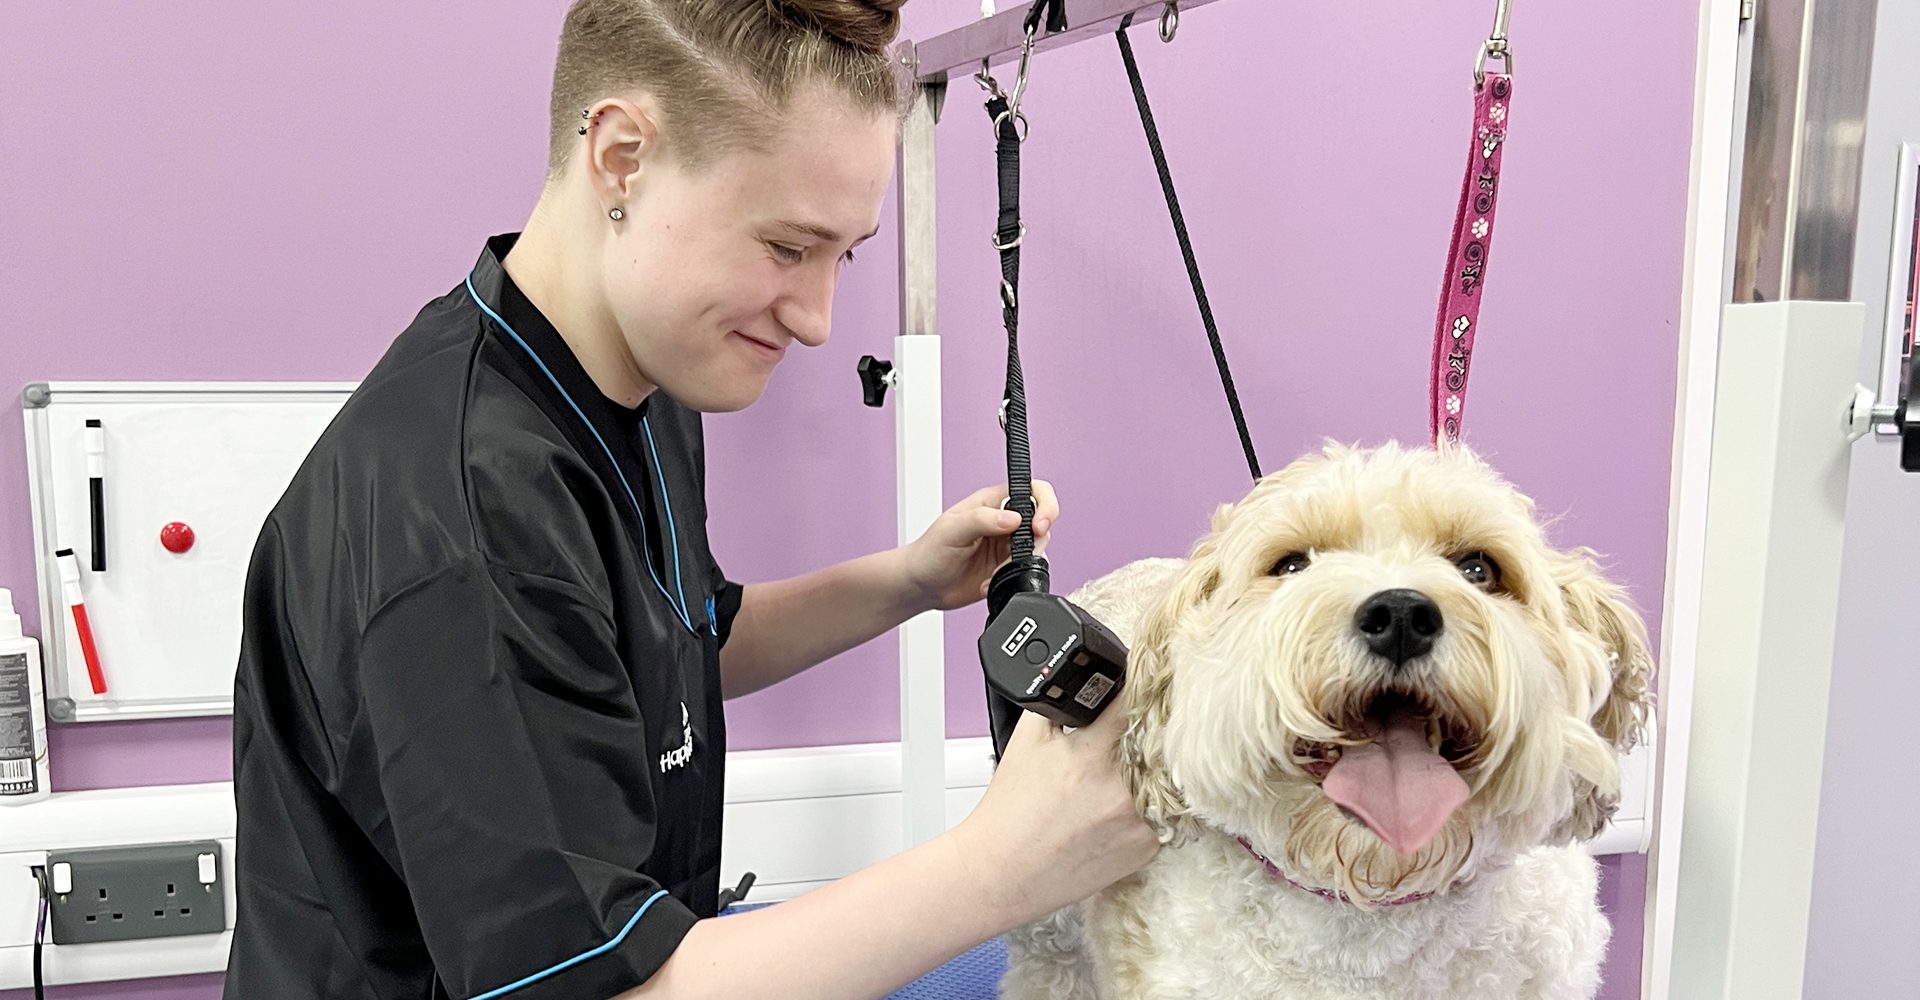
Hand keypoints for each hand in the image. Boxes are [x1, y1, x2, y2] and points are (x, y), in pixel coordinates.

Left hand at [897, 481, 1058, 612]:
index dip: (1044, 505)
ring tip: (996, 571)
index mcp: (992, 502)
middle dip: (1037, 539)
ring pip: (1038, 547)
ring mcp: (1007, 545)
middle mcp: (1003, 521)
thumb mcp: (952, 530)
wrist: (921, 586)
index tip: (1038, 525)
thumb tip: (1014, 518)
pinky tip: (991, 582)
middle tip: (1021, 553)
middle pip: (1042, 520)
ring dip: (1022, 562)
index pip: (1032, 491)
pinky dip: (1014, 578)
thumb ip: (982, 520)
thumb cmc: (928, 552)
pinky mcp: (1008, 567)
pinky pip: (1026, 570)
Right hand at [948, 705, 1160, 925]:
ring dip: (1165, 765)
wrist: (1005, 870)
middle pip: (1166, 738)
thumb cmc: (1011, 810)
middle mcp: (1121, 789)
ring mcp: (1139, 822)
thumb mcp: (1028, 740)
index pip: (1139, 702)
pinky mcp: (1148, 847)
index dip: (1146, 686)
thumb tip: (1091, 680)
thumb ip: (1061, 703)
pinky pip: (1171, 812)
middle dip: (1158, 727)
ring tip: (1142, 764)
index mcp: (1091, 755)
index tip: (1151, 683)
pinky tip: (1134, 800)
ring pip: (1176, 777)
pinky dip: (1160, 802)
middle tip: (1149, 724)